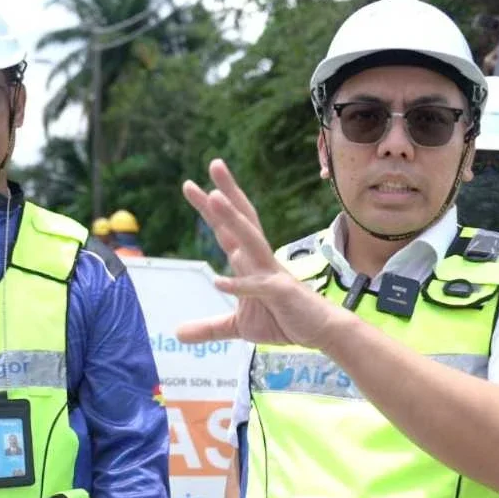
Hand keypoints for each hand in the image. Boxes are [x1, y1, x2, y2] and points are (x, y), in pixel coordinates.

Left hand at [176, 159, 343, 348]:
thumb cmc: (283, 320)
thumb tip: (177, 334)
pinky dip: (239, 284)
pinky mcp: (281, 294)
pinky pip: (258, 286)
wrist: (321, 332)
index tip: (191, 184)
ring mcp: (272, 274)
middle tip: (214, 163)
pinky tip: (219, 282)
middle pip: (242, 220)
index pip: (227, 229)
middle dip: (226, 193)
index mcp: (250, 262)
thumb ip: (210, 327)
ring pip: (250, 240)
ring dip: (232, 219)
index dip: (210, 208)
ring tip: (214, 197)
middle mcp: (261, 260)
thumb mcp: (240, 326)